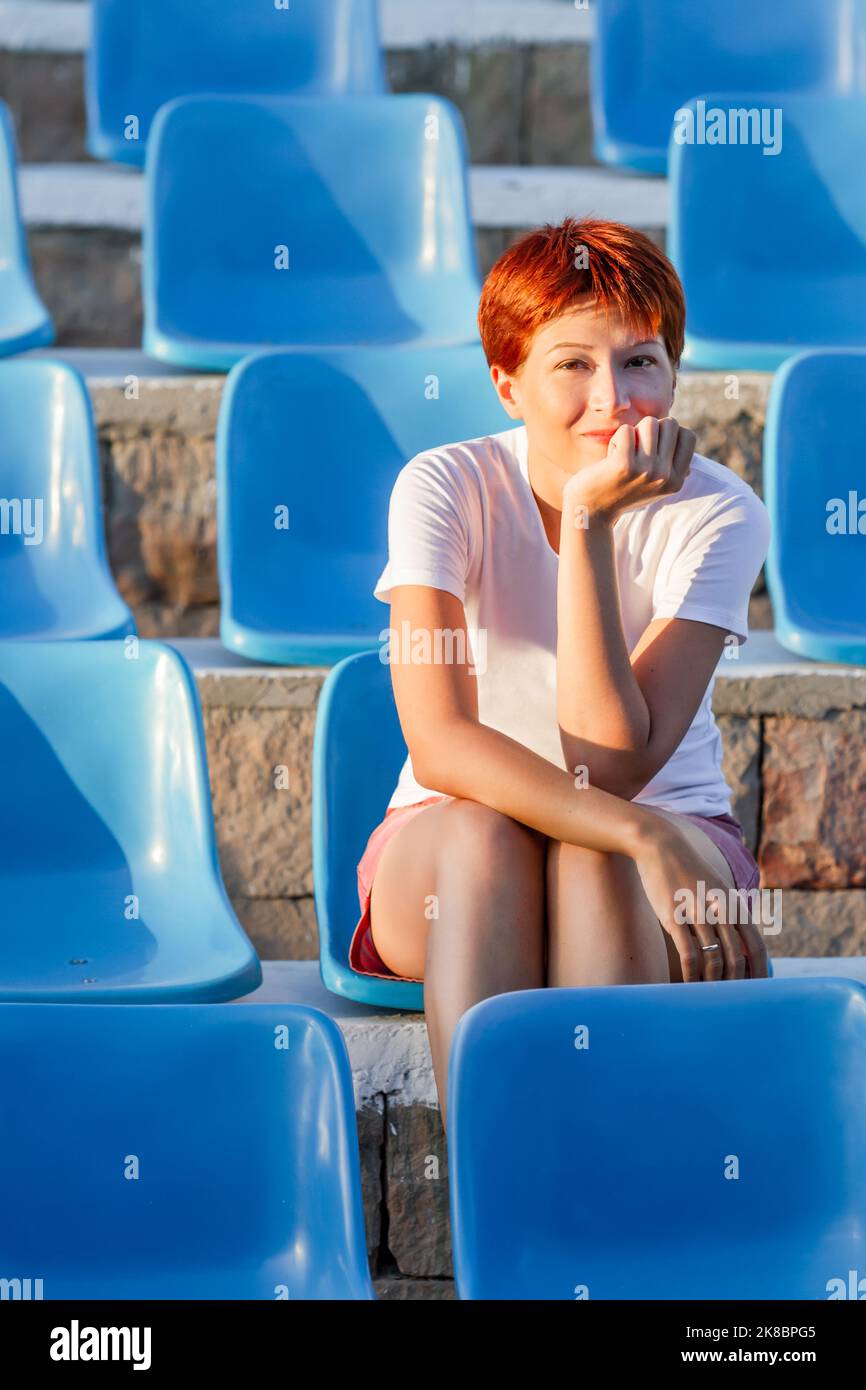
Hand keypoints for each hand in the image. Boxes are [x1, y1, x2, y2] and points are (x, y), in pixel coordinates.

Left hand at [564, 416, 696, 523]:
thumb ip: (671, 462)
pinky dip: (616, 439)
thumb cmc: (622, 489)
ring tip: (624, 452)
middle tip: (635, 449)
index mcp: (676, 481)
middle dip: (650, 429)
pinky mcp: (624, 465)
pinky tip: (611, 457)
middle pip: (669, 424)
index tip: (653, 446)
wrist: (592, 510)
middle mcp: (665, 477)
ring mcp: (646, 470)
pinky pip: (626, 430)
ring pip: (649, 423)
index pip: (688, 436)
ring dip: (633, 433)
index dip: (669, 433)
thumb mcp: (654, 482)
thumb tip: (685, 436)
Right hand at [631, 822, 769, 981]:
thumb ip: (730, 912)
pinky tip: (687, 983)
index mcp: (733, 903)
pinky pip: (688, 953)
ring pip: (713, 958)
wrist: (659, 845)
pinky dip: (690, 973)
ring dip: (712, 981)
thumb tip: (740, 941)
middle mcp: (720, 909)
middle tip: (730, 1000)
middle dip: (735, 983)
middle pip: (736, 957)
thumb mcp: (716, 887)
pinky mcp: (673, 916)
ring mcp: (697, 913)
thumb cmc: (687, 870)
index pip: (755, 946)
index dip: (758, 972)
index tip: (756, 991)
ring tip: (707, 994)